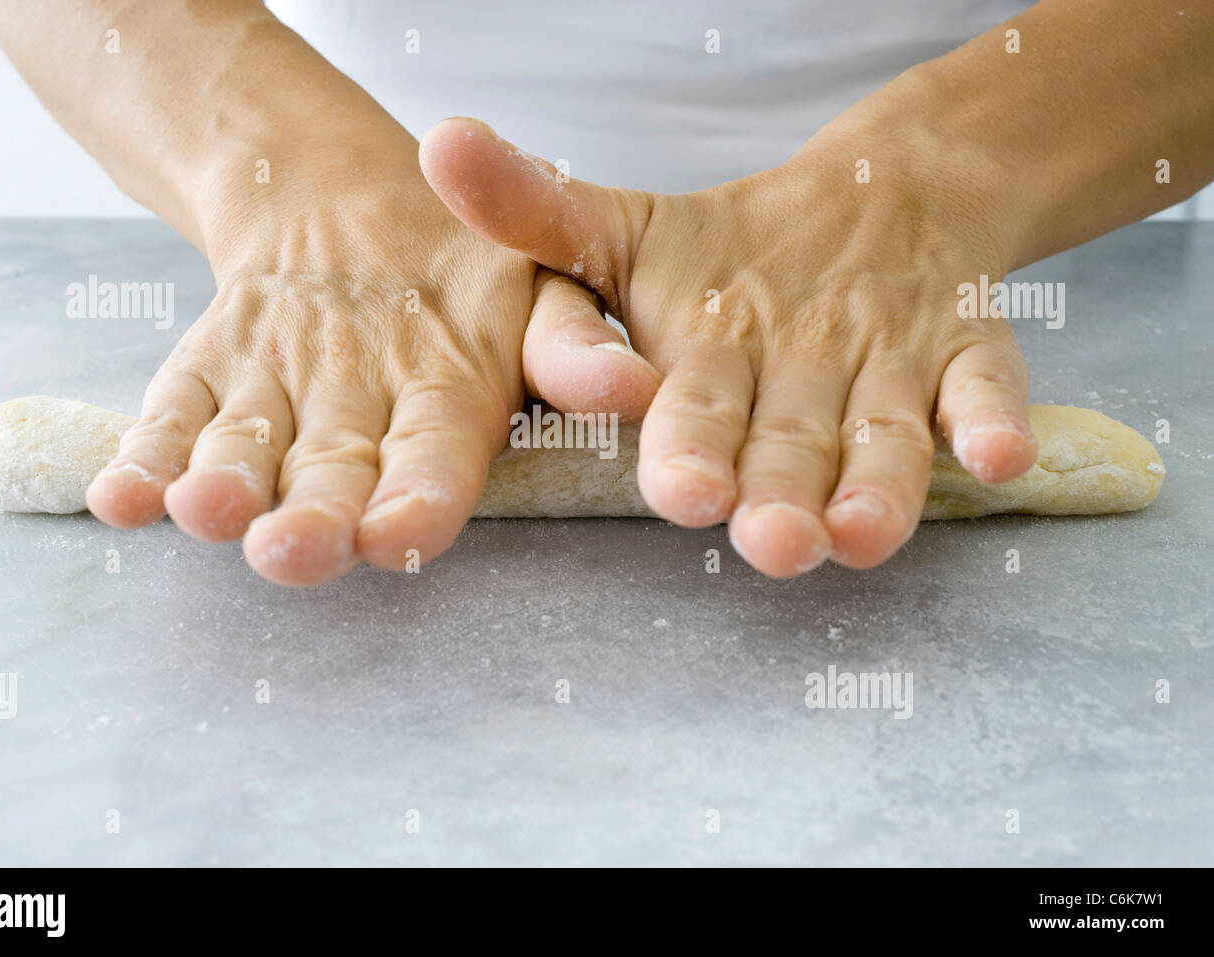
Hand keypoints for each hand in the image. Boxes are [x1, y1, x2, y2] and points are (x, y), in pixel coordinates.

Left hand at [85, 146, 656, 586]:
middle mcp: (356, 427)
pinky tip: (122, 492)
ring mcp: (276, 405)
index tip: (396, 534)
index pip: (436, 466)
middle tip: (288, 550)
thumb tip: (637, 389)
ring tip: (201, 509)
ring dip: (220, 490)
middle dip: (311, 524)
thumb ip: (576, 345)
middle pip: (332, 483)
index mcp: (445, 413)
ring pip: (246, 457)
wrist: (359, 215)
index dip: (418, 503)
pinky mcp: (208, 382)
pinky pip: (172, 422)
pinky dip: (143, 459)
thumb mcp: (541, 286)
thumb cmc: (466, 267)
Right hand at [419, 109, 1037, 577]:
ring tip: (868, 533)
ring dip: (879, 492)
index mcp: (708, 378)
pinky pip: (983, 394)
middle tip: (779, 543)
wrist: (869, 209)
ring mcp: (886, 381)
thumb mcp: (629, 227)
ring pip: (882, 447)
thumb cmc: (734, 251)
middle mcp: (796, 401)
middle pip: (789, 456)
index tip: (686, 491)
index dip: (689, 456)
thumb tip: (439, 147)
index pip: (692, 421)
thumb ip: (538, 212)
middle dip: (782, 504)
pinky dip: (992, 425)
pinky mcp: (966, 360)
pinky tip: (1002, 456)